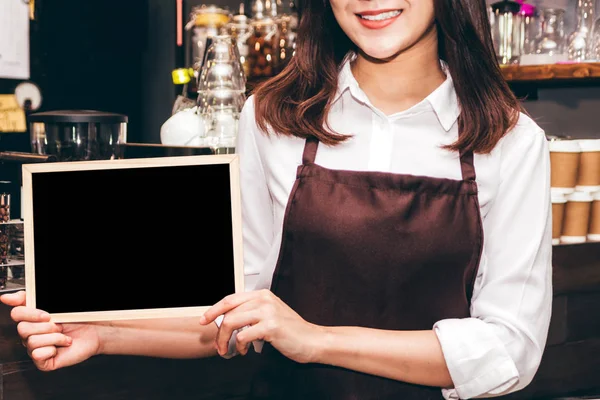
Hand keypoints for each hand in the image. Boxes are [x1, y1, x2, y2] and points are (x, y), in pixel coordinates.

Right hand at [0, 291, 101, 370]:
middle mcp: (31, 335)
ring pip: (31, 341)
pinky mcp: (43, 362)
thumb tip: (6, 297)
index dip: (30, 313)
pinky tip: (62, 347)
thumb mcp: (55, 304)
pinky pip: (37, 354)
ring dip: (54, 336)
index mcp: (32, 320)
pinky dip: (53, 349)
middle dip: (45, 326)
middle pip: (22, 328)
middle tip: (59, 326)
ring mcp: (36, 349)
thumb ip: (29, 298)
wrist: (95, 332)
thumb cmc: (78, 318)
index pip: (16, 314)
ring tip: (64, 336)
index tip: (47, 314)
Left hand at [200, 289, 325, 363]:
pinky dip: (240, 346)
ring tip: (228, 349)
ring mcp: (268, 312)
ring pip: (232, 322)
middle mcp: (264, 299)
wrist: (312, 340)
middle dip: (218, 331)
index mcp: (262, 294)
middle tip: (219, 344)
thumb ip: (251, 312)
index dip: (214, 310)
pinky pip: (244, 336)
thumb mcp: (269, 314)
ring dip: (225, 339)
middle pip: (229, 311)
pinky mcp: (271, 326)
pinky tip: (245, 351)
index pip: (230, 299)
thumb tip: (227, 319)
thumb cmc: (290, 330)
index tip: (205, 320)